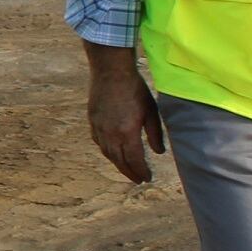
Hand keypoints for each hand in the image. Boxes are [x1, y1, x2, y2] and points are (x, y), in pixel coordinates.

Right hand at [87, 52, 165, 183]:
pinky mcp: (92, 121)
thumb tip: (159, 152)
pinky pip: (99, 143)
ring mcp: (99, 128)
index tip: (147, 178)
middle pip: (120, 161)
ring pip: (108, 154)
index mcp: (127, 132)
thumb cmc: (134, 88)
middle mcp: (111, 134)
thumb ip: (154, 134)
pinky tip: (112, 152)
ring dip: (118, 164)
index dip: (141, 171)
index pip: (135, 160)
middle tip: (138, 180)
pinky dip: (107, 151)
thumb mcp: (151, 111)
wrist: (111, 71)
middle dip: (129, 172)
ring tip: (126, 169)